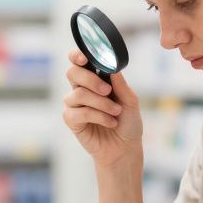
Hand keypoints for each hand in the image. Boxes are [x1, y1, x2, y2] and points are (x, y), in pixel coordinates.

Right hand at [61, 49, 142, 167]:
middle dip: (91, 80)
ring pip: (78, 94)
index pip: (78, 61)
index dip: (77, 55)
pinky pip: (79, 112)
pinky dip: (98, 116)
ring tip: (115, 112)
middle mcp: (81, 89)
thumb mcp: (130, 101)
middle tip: (107, 91)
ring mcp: (74, 105)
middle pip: (73, 73)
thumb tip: (112, 68)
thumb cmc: (127, 122)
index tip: (85, 57)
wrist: (125, 147)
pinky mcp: (72, 120)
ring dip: (101, 103)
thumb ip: (121, 85)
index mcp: (94, 79)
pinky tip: (110, 122)